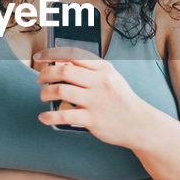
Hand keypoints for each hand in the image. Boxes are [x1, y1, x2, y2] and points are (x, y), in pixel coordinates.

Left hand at [34, 46, 152, 147]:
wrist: (139, 123)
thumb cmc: (122, 100)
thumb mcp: (112, 78)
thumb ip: (92, 70)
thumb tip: (63, 65)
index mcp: (103, 69)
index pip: (74, 56)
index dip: (53, 55)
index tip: (42, 59)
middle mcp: (99, 83)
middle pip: (64, 72)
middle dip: (46, 74)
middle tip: (40, 79)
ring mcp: (95, 101)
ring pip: (61, 91)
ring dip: (45, 93)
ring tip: (43, 96)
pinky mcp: (92, 119)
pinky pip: (64, 116)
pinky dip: (49, 116)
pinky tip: (44, 116)